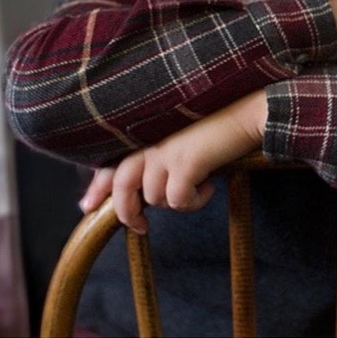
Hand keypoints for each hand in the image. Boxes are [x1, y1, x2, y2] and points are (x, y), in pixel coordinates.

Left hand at [80, 90, 266, 233]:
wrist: (249, 110)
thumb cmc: (221, 121)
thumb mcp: (183, 135)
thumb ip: (161, 151)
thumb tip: (145, 187)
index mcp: (147, 130)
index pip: (112, 160)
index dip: (98, 186)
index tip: (87, 206)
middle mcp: (151, 139)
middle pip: (122, 185)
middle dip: (127, 212)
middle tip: (142, 227)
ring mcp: (166, 150)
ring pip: (155, 198)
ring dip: (176, 201)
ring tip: (198, 187)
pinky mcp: (185, 162)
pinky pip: (179, 201)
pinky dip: (194, 201)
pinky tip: (209, 186)